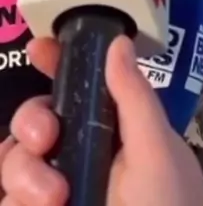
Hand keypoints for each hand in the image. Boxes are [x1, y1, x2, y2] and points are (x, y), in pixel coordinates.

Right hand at [0, 36, 202, 205]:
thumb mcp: (158, 157)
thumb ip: (135, 100)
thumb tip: (117, 42)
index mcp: (115, 134)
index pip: (81, 88)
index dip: (56, 64)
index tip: (39, 48)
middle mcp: (80, 160)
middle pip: (33, 121)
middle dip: (30, 122)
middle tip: (45, 140)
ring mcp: (54, 195)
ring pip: (12, 162)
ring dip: (23, 173)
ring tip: (53, 200)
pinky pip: (7, 199)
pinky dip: (16, 201)